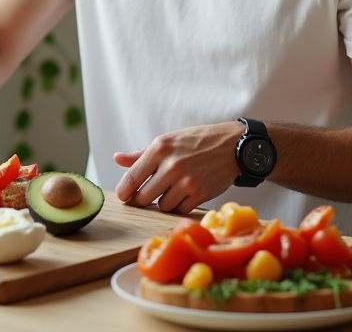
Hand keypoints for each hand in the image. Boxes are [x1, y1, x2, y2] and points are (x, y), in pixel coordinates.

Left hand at [113, 121, 242, 214]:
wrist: (233, 145)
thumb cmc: (198, 141)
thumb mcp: (168, 141)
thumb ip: (141, 154)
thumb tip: (118, 159)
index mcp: (160, 148)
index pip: (131, 178)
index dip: (124, 191)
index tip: (123, 196)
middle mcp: (172, 165)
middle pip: (143, 197)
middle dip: (142, 200)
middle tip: (146, 196)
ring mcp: (187, 181)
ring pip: (162, 205)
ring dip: (164, 202)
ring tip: (171, 190)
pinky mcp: (201, 193)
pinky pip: (180, 209)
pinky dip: (180, 205)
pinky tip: (184, 194)